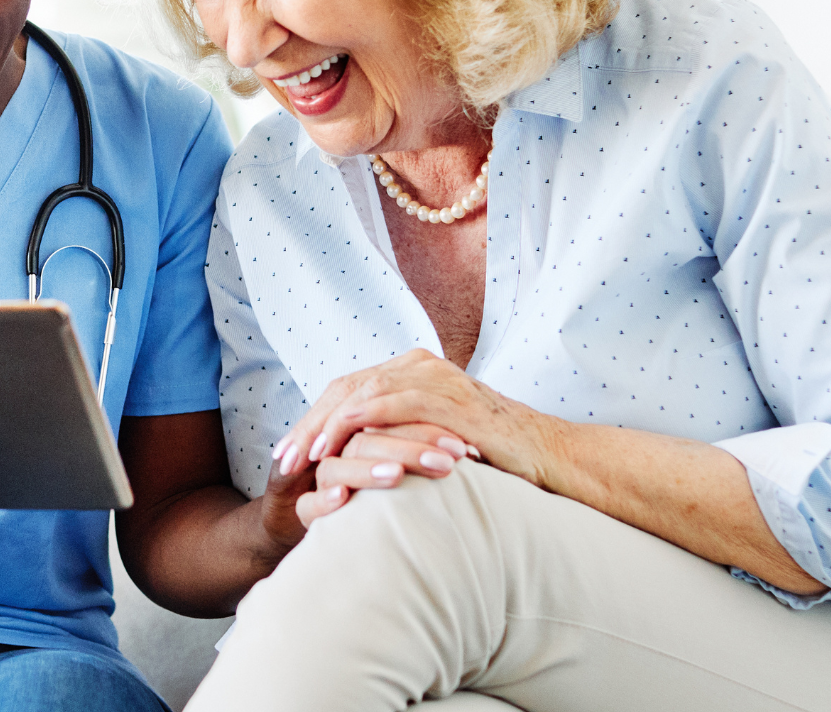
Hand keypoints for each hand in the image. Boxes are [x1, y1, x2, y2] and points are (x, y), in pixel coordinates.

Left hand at [275, 349, 565, 522]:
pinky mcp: (448, 396)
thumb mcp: (433, 443)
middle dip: (310, 425)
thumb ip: (398, 440)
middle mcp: (419, 367)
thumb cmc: (492, 458)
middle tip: (281, 460)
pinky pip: (392, 402)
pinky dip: (358, 421)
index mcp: (412, 372)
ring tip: (301, 457)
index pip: (348, 390)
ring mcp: (435, 378)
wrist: (549, 456)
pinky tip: (336, 442)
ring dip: (325, 425)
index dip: (314, 421)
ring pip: (361, 392)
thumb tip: (354, 465)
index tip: (287, 454)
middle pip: (346, 388)